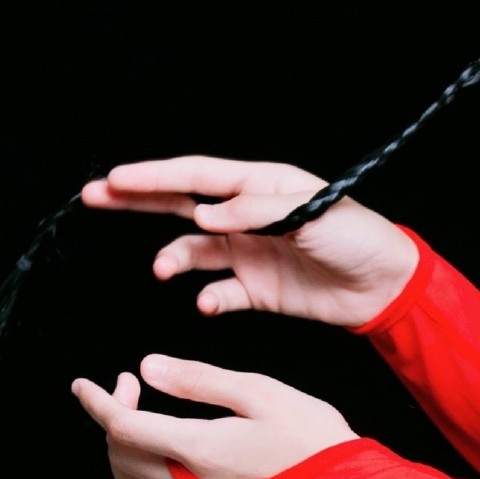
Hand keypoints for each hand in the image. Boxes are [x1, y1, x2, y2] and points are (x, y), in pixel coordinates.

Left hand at [72, 357, 355, 478]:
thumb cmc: (310, 436)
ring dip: (124, 459)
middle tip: (133, 385)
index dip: (98, 403)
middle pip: (122, 459)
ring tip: (142, 427)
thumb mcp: (258, 390)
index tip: (83, 385)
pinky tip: (168, 476)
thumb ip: (197, 379)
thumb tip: (147, 368)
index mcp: (196, 450)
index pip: (123, 427)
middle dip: (115, 418)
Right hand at [83, 156, 418, 328]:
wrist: (384, 284)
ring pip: (192, 253)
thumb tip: (204, 214)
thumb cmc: (356, 235)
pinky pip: (218, 293)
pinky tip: (207, 303)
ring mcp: (249, 253)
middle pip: (181, 204)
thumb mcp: (311, 211)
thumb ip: (255, 212)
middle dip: (138, 201)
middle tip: (95, 197)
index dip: (156, 176)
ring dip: (172, 260)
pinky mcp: (256, 289)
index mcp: (261, 185)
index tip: (116, 178)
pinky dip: (206, 299)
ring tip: (162, 270)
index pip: (198, 175)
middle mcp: (248, 216)